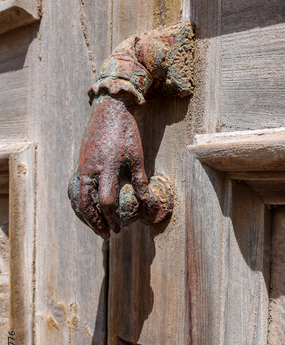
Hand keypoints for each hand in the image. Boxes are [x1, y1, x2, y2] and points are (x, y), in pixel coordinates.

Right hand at [68, 95, 149, 237]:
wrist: (108, 109)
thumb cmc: (126, 132)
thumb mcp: (137, 157)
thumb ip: (141, 182)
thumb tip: (150, 203)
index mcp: (106, 167)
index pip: (106, 200)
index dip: (112, 218)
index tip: (120, 228)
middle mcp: (90, 168)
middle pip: (86, 204)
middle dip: (96, 223)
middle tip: (107, 235)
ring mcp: (81, 165)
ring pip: (77, 197)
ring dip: (85, 215)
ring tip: (96, 227)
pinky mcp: (79, 162)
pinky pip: (74, 187)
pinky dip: (78, 201)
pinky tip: (86, 208)